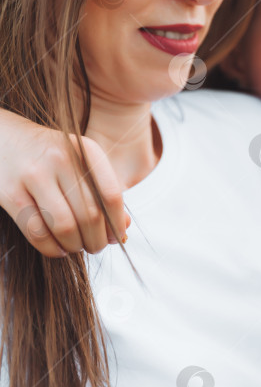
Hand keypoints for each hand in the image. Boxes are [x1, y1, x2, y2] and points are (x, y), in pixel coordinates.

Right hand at [0, 111, 128, 256]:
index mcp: (86, 150)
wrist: (5, 138)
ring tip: (77, 247)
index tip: (117, 237)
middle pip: (90, 214)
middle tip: (96, 247)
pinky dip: (51, 248)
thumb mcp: (82, 163)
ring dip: (75, 246)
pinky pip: (36, 231)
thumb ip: (103, 191)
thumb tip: (123, 229)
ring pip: (64, 226)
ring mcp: (33, 175)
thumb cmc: (53, 157)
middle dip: (97, 240)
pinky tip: (58, 249)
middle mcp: (62, 159)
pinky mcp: (9, 192)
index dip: (116, 223)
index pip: (111, 195)